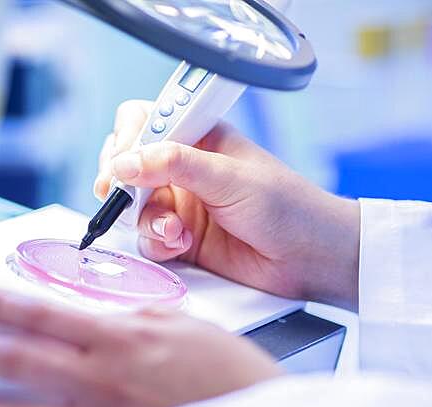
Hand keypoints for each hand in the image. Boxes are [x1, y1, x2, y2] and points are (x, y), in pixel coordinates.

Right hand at [94, 100, 361, 309]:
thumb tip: (125, 162)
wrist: (310, 258)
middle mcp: (185, 169)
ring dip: (146, 220)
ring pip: (134, 207)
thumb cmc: (287, 207)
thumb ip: (175, 165)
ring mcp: (182, 205)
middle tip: (121, 196)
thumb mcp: (229, 177)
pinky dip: (158, 244)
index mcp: (200, 136)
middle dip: (122, 183)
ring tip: (174, 231)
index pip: (146, 122)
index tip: (121, 162)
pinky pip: (148, 239)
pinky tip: (182, 246)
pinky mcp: (182, 240)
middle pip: (128, 165)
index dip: (127, 140)